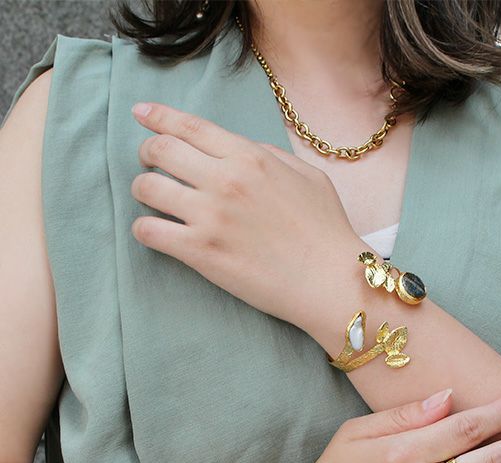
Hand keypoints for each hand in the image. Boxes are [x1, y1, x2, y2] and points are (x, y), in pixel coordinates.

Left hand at [129, 102, 356, 324]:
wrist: (330, 280)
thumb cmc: (326, 230)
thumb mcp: (308, 176)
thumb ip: (270, 155)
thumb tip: (240, 150)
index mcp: (250, 157)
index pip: (190, 126)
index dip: (158, 117)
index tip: (140, 114)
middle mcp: (225, 180)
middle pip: (160, 150)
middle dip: (147, 153)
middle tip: (150, 165)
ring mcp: (210, 216)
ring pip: (146, 187)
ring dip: (143, 190)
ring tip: (155, 200)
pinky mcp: (201, 252)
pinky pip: (148, 230)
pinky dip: (144, 228)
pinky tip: (156, 232)